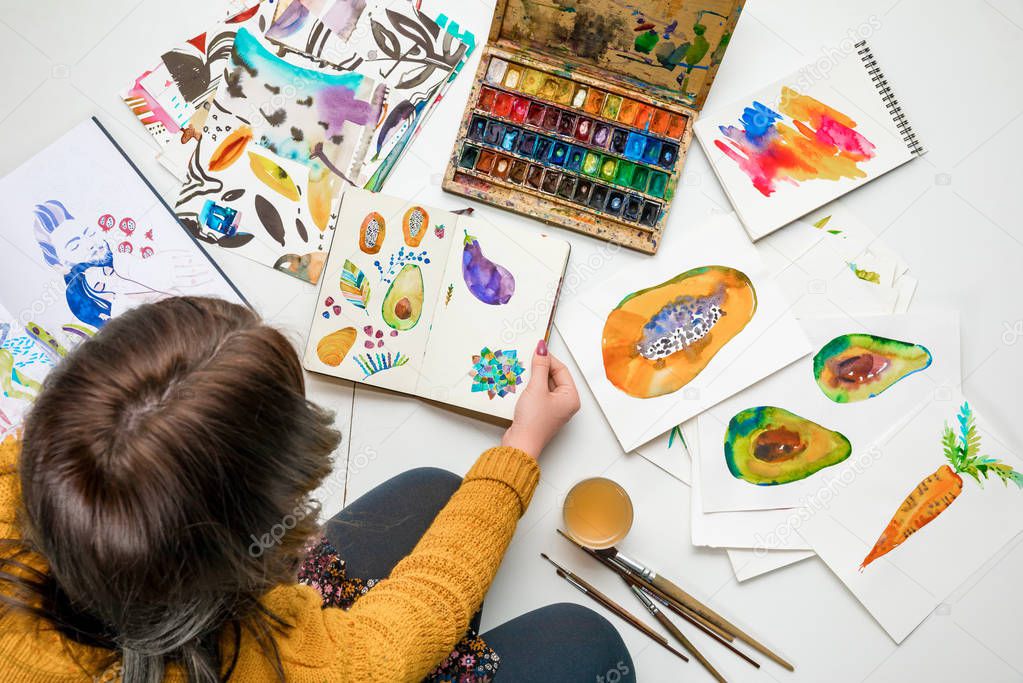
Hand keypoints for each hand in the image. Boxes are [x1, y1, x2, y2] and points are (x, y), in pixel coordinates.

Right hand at [502, 340, 580, 457]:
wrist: (520, 444)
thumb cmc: (533, 422)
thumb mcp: (536, 388)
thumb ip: (540, 367)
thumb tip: (542, 349)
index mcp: (571, 398)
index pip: (561, 370)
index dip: (548, 359)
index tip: (537, 350)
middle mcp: (565, 403)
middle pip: (554, 377)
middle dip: (540, 369)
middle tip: (528, 360)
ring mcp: (553, 409)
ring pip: (544, 385)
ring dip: (533, 378)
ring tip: (523, 373)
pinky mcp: (541, 413)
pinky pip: (538, 394)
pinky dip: (530, 388)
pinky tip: (521, 385)